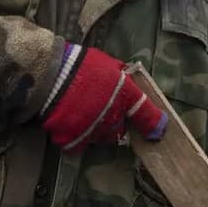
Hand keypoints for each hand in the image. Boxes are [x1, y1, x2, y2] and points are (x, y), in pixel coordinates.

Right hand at [41, 44, 167, 151]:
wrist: (49, 75)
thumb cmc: (78, 64)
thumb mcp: (105, 61)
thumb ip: (119, 72)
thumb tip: (126, 75)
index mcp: (124, 95)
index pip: (145, 113)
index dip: (154, 124)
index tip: (158, 131)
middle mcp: (113, 117)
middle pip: (120, 129)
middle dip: (115, 122)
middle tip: (102, 110)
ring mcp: (93, 131)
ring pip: (100, 137)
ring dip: (96, 130)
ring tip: (82, 114)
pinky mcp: (73, 141)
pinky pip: (78, 145)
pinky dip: (75, 138)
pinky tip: (68, 123)